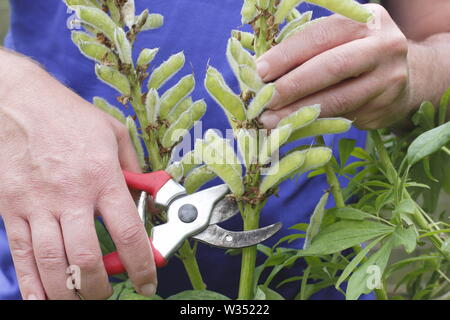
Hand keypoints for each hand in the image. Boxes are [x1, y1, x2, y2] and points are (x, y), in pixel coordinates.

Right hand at [0, 52, 155, 299]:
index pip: (127, 232)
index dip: (141, 265)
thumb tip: (147, 197)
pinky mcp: (10, 209)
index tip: (148, 282)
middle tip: (109, 292)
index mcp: (101, 176)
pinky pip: (21, 255)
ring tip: (82, 298)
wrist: (15, 101)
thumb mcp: (113, 133)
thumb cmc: (68, 116)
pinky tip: (42, 299)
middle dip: (101, 287)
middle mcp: (70, 196)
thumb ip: (134, 168)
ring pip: (52, 265)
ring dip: (69, 292)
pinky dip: (32, 284)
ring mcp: (36, 205)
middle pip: (87, 258)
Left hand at [257, 4, 411, 129]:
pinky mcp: (384, 108)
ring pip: (338, 99)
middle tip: (263, 100)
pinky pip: (341, 117)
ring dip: (298, 112)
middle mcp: (383, 46)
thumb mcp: (340, 39)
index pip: (320, 36)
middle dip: (292, 86)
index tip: (259, 71)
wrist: (411, 76)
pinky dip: (312, 122)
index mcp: (365, 19)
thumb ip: (308, 49)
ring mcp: (388, 79)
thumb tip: (261, 72)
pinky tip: (291, 125)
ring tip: (270, 120)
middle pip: (332, 66)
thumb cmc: (358, 53)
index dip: (287, 55)